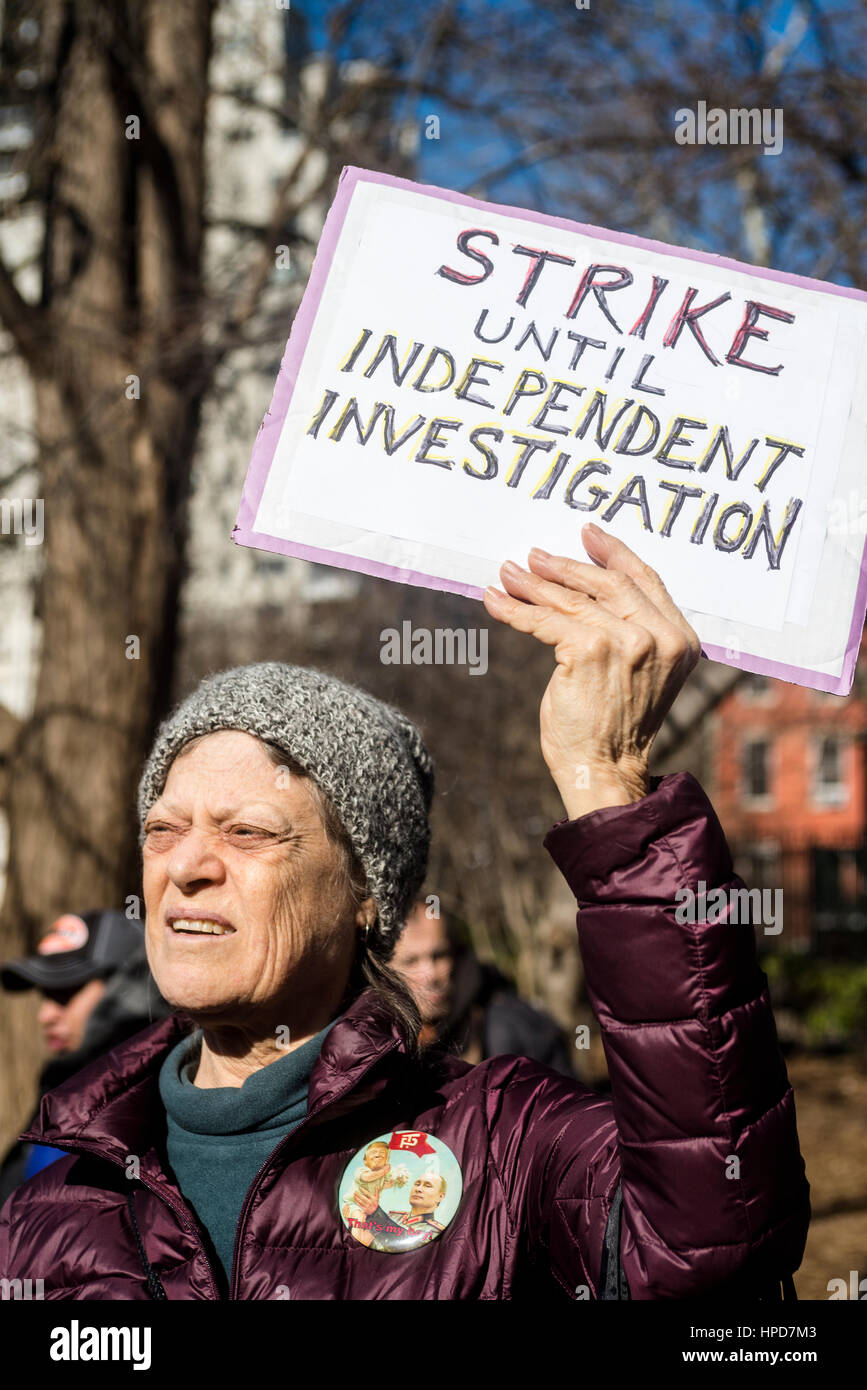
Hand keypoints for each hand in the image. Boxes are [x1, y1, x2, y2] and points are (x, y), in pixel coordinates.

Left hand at [353, 1187, 378, 1215]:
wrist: (375, 1212)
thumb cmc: (375, 1203)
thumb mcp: (377, 1198)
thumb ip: (377, 1192)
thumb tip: (377, 1186)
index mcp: (373, 1199)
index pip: (367, 1193)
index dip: (363, 1190)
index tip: (359, 1187)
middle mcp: (370, 1202)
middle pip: (362, 1197)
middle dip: (358, 1194)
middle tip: (355, 1191)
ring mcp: (367, 1206)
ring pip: (360, 1201)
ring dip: (356, 1197)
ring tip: (354, 1194)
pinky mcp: (364, 1209)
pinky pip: (359, 1205)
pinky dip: (356, 1201)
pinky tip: (355, 1199)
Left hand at [482, 523, 700, 818]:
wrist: (606, 770)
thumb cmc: (616, 725)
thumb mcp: (642, 672)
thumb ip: (636, 632)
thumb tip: (589, 587)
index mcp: (680, 639)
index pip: (645, 580)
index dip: (614, 552)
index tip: (587, 533)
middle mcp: (660, 636)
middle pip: (608, 582)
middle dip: (565, 566)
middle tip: (533, 556)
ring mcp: (627, 642)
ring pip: (571, 600)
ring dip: (533, 584)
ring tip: (507, 574)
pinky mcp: (589, 650)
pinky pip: (545, 621)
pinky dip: (516, 610)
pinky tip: (496, 601)